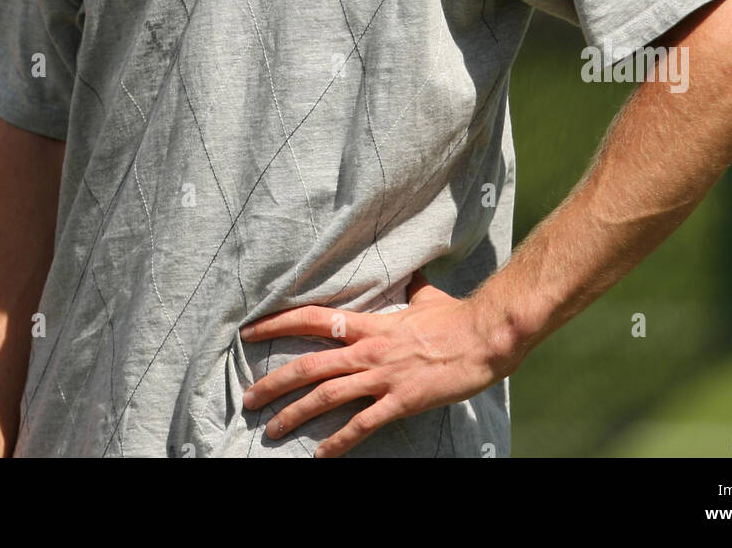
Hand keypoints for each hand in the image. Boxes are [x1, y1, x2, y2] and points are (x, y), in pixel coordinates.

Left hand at [238, 271, 515, 456]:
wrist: (483, 336)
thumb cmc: (455, 317)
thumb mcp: (425, 297)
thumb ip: (410, 292)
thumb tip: (411, 277)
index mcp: (370, 324)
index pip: (313, 319)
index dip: (278, 323)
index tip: (251, 332)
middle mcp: (368, 350)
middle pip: (309, 364)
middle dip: (274, 382)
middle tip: (248, 398)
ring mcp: (382, 376)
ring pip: (327, 395)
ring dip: (295, 414)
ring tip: (270, 430)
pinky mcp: (400, 401)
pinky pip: (362, 424)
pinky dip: (338, 441)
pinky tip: (321, 455)